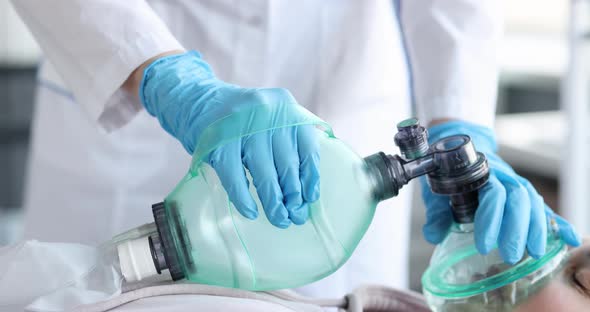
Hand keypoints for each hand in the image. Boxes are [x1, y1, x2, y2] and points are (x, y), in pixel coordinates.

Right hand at [139, 51, 319, 227]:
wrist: (195, 100)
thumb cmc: (240, 117)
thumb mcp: (270, 116)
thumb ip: (290, 138)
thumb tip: (305, 187)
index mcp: (285, 107)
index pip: (307, 147)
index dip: (310, 177)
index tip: (309, 199)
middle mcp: (267, 114)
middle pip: (287, 164)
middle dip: (293, 196)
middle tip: (295, 217)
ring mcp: (241, 128)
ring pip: (264, 174)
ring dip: (273, 202)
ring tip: (278, 219)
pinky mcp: (218, 143)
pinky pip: (235, 178)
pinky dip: (244, 199)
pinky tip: (251, 212)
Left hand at [421, 121, 580, 263]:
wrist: (461, 151)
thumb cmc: (448, 174)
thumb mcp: (437, 190)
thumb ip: (437, 212)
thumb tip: (434, 235)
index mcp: (482, 173)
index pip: (493, 194)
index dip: (491, 219)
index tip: (483, 245)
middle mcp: (505, 177)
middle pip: (519, 200)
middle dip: (516, 229)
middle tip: (509, 255)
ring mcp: (518, 185)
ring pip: (534, 203)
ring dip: (537, 229)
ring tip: (533, 254)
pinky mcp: (525, 195)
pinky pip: (545, 208)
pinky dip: (559, 223)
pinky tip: (570, 239)